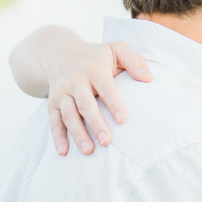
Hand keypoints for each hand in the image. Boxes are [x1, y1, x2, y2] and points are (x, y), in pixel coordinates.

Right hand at [48, 41, 151, 156]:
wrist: (59, 53)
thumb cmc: (96, 55)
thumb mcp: (116, 49)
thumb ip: (134, 61)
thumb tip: (149, 78)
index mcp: (94, 69)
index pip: (106, 88)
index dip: (114, 103)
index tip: (123, 119)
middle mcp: (75, 81)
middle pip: (85, 104)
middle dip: (95, 123)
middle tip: (107, 141)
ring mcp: (62, 93)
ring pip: (69, 115)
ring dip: (78, 133)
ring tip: (89, 151)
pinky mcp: (53, 103)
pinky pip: (54, 121)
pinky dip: (58, 136)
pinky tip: (64, 152)